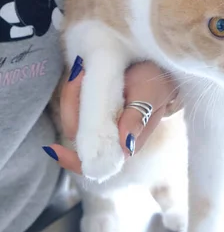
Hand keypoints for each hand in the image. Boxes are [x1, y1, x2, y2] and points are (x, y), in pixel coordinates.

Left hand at [46, 61, 179, 173]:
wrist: (160, 69)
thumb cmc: (158, 85)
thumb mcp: (150, 96)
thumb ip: (138, 117)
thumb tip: (126, 143)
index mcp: (124, 143)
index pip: (96, 162)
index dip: (73, 160)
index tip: (55, 149)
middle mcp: (108, 136)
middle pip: (77, 133)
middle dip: (72, 105)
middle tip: (80, 75)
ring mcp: (99, 121)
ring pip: (72, 116)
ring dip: (72, 93)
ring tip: (83, 69)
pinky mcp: (93, 107)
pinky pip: (75, 103)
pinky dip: (75, 88)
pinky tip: (82, 72)